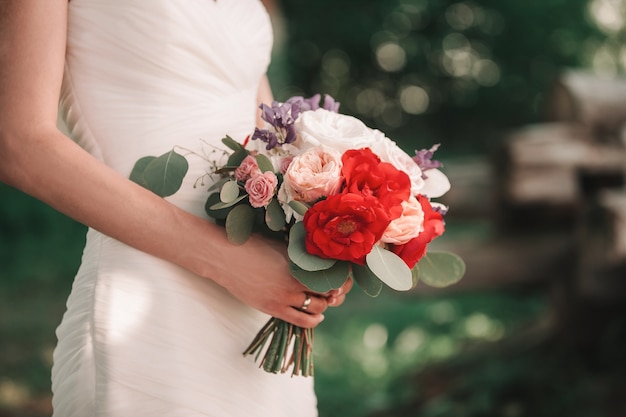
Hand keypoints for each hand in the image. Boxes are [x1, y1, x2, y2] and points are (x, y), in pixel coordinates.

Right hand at [211, 233, 347, 328]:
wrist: (224, 257)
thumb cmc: (252, 244)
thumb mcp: (281, 245)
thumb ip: (300, 254)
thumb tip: (320, 258)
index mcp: (298, 262)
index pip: (331, 275)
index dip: (341, 279)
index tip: (343, 277)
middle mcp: (294, 281)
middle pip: (328, 293)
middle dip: (336, 293)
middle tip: (336, 291)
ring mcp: (284, 297)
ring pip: (317, 308)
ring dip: (324, 306)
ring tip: (325, 301)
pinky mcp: (273, 309)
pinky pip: (301, 321)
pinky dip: (313, 320)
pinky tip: (316, 315)